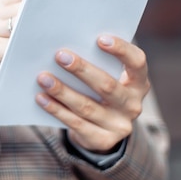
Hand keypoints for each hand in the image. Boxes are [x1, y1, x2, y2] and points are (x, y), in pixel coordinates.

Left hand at [35, 36, 150, 152]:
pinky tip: (41, 97)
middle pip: (107, 86)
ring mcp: (119, 125)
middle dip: (82, 70)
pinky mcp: (102, 140)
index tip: (100, 39)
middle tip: (60, 56)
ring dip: (62, 91)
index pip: (137, 62)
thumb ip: (97, 61)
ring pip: (87, 106)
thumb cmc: (101, 90)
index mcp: (138, 82)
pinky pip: (75, 123)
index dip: (121, 50)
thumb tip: (68, 46)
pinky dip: (56, 109)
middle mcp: (132, 105)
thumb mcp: (108, 76)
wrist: (103, 129)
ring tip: (43, 77)